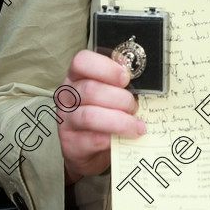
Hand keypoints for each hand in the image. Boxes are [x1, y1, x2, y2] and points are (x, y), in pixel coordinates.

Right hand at [57, 49, 144, 184]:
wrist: (90, 148)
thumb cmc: (104, 111)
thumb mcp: (109, 91)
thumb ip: (119, 82)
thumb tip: (143, 80)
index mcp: (76, 75)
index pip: (81, 61)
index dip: (106, 67)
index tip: (126, 77)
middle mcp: (67, 95)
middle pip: (90, 90)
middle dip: (120, 98)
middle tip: (134, 106)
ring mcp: (66, 120)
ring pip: (91, 116)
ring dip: (120, 120)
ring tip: (136, 125)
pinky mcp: (71, 144)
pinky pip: (94, 139)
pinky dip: (115, 137)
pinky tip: (127, 137)